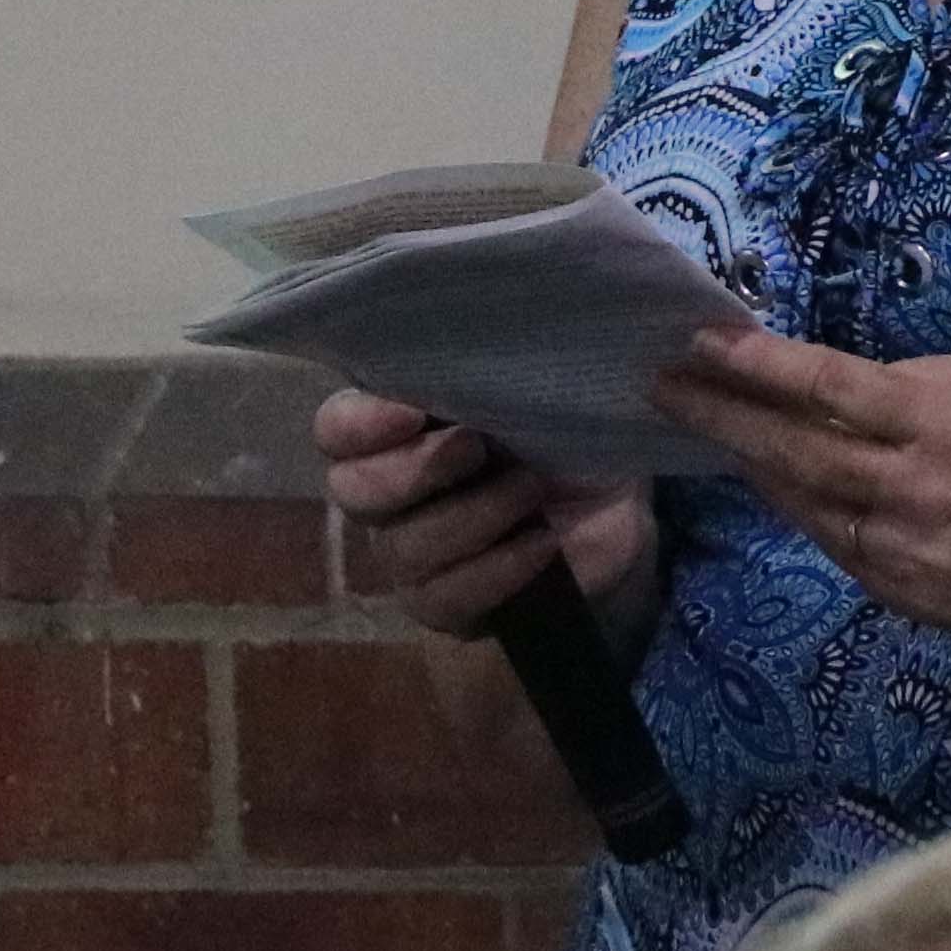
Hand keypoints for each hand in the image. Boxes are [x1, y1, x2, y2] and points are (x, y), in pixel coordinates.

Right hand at [319, 388, 655, 639]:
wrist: (612, 507)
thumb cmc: (561, 428)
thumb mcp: (539, 386)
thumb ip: (504, 369)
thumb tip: (516, 346)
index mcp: (392, 425)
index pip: (337, 428)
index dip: (361, 423)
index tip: (413, 411)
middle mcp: (386, 490)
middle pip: (351, 490)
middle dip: (414, 469)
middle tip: (478, 446)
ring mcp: (410, 552)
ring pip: (404, 547)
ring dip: (474, 516)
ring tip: (531, 489)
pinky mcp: (445, 604)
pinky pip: (447, 597)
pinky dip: (499, 568)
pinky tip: (544, 542)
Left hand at [649, 328, 950, 641]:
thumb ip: (909, 388)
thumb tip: (834, 389)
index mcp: (939, 421)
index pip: (826, 386)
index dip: (756, 364)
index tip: (699, 340)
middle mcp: (914, 491)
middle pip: (793, 451)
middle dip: (721, 416)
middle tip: (663, 386)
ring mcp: (910, 555)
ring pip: (806, 505)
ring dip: (756, 466)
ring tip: (711, 429)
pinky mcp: (914, 600)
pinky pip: (843, 549)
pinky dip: (812, 513)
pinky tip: (788, 486)